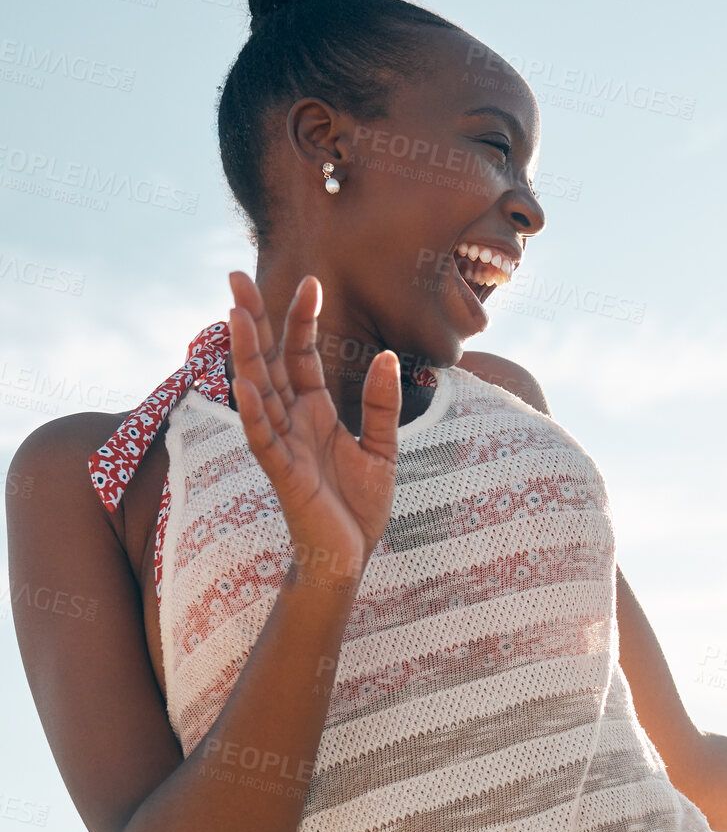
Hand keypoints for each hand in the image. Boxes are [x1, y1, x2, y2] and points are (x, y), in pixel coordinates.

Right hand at [227, 272, 400, 590]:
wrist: (349, 556)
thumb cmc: (358, 504)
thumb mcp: (381, 448)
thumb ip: (383, 404)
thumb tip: (387, 357)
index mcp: (314, 412)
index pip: (301, 355)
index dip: (302, 319)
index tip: (309, 281)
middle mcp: (291, 422)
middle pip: (268, 361)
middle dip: (255, 320)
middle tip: (235, 275)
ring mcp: (283, 446)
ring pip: (259, 392)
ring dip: (247, 354)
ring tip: (236, 315)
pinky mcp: (283, 475)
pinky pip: (264, 439)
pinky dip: (254, 412)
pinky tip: (244, 385)